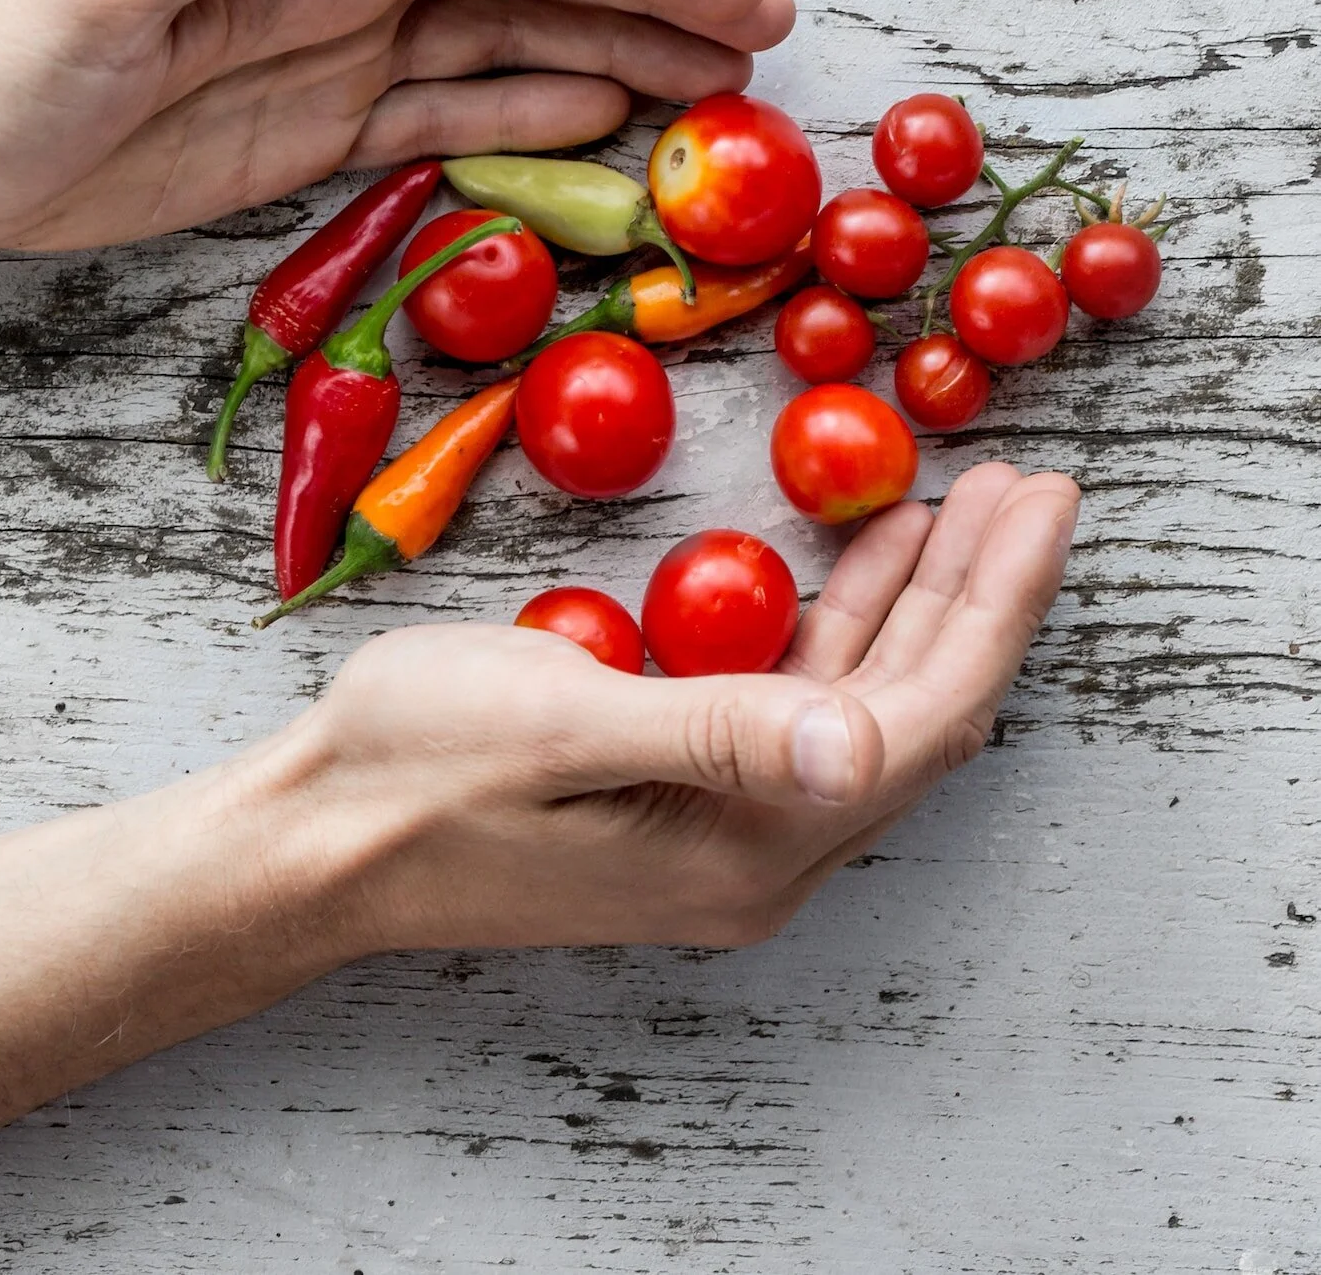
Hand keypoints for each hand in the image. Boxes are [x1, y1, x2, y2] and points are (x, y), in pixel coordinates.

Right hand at [251, 461, 1079, 950]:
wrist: (307, 843)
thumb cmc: (407, 771)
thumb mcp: (554, 724)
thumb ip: (711, 733)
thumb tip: (858, 747)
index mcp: (740, 848)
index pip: (918, 720)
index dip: (991, 605)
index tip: (1040, 502)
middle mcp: (752, 861)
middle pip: (911, 719)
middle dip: (974, 598)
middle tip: (1025, 486)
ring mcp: (715, 843)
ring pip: (859, 716)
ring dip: (911, 610)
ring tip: (957, 507)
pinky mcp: (675, 813)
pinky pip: (795, 719)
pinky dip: (835, 633)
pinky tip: (844, 567)